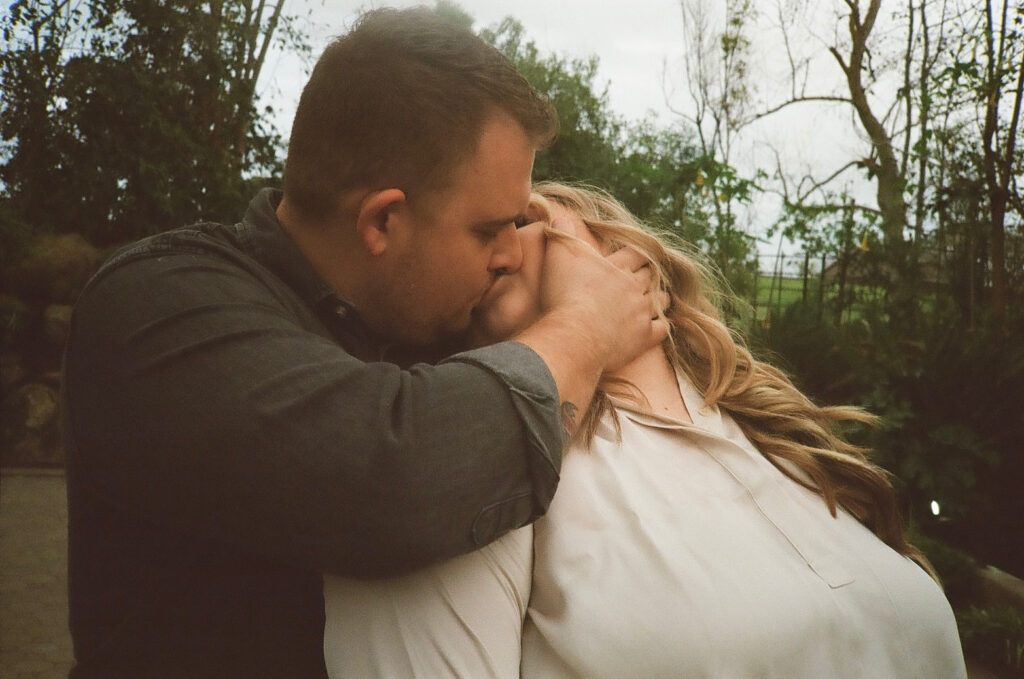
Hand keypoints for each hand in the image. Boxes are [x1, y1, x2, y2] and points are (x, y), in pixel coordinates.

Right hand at [539, 211, 669, 372]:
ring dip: (659, 298)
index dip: (638, 253)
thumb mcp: (559, 255)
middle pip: (650, 276)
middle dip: (648, 275)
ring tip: (655, 300)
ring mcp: (642, 313)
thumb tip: (559, 218)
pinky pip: (661, 329)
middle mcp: (634, 287)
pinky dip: (661, 326)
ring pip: (660, 301)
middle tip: (646, 277)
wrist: (575, 335)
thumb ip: (561, 234)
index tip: (639, 255)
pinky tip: (658, 326)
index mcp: (618, 266)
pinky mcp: (644, 337)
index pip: (636, 253)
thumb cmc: (565, 294)